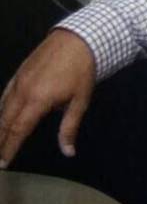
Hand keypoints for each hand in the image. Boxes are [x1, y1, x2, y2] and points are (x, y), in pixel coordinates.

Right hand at [0, 29, 95, 167]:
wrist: (77, 40)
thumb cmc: (82, 72)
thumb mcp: (80, 101)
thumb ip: (69, 128)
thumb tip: (68, 152)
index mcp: (37, 101)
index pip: (18, 130)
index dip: (9, 148)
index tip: (3, 163)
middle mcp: (22, 92)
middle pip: (4, 121)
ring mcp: (18, 81)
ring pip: (1, 108)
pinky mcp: (18, 73)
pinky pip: (4, 94)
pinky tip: (1, 116)